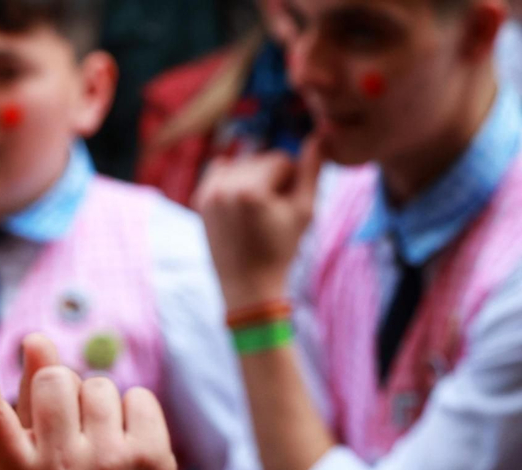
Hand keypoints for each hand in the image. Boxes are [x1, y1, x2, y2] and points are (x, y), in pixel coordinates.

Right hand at [0, 330, 178, 469]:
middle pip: (53, 379)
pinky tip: (127, 447)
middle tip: (69, 431)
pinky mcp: (151, 459)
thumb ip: (27, 404)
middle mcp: (59, 469)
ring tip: (99, 448)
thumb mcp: (30, 469)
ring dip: (98, 406)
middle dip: (60, 390)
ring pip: (98, 385)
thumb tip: (37, 339)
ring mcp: (108, 463)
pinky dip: (133, 413)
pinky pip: (137, 396)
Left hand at [194, 139, 322, 310]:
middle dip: (271, 178)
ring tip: (258, 209)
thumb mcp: (305, 211)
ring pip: (241, 163)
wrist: (247, 283)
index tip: (288, 206)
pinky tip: (241, 200)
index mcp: (250, 191)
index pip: (280, 159)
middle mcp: (224, 188)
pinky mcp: (200, 200)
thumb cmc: (281, 249)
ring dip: (254, 177)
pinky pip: (220, 169)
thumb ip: (312, 171)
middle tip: (272, 210)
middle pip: (259, 159)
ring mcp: (208, 194)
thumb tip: (321, 135)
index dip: (291, 180)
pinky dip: (233, 178)